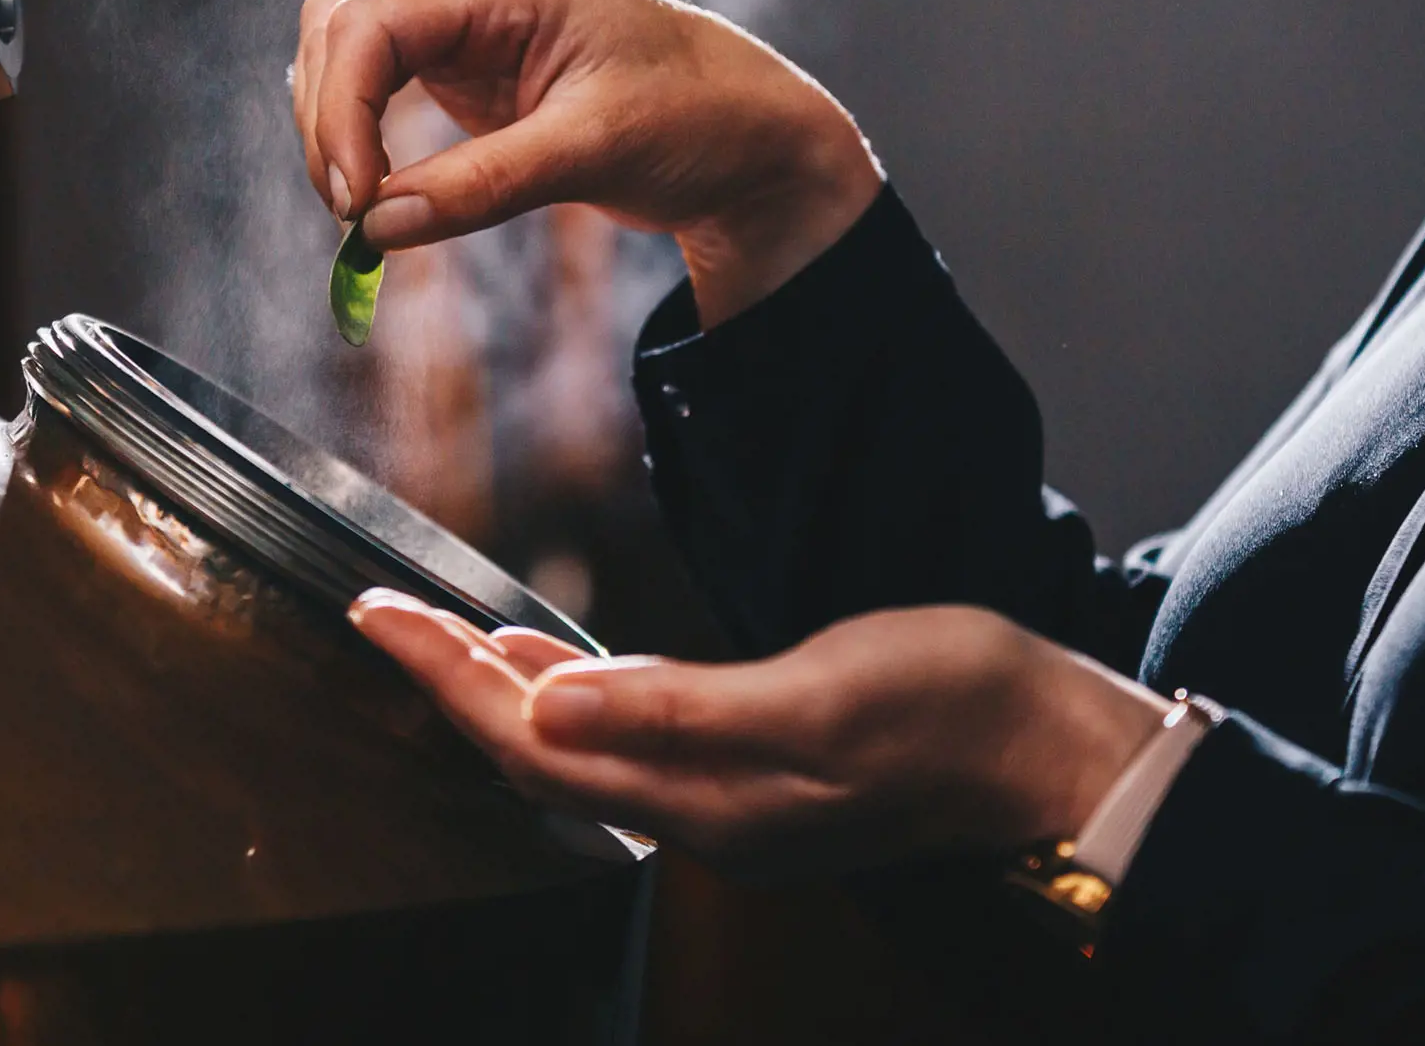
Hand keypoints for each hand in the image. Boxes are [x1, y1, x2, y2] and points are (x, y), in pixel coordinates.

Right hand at [294, 0, 884, 325]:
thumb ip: (480, 186)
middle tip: (355, 215)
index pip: (373, 24)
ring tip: (364, 212)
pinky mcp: (470, 80)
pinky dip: (362, 139)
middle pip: (340, 30)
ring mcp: (467, 37)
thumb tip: (376, 229)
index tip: (354, 201)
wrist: (752, 141)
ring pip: (348, 56)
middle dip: (328, 121)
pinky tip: (379, 195)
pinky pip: (380, 92)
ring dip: (336, 129)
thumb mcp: (592, 152)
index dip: (341, 110)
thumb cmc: (696, 121)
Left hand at [348, 589, 1168, 878]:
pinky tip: (548, 665)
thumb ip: (677, 710)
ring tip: (434, 636)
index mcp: (699, 799)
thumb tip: (550, 708)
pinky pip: (622, 735)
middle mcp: (694, 811)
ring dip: (497, 690)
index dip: (443, 679)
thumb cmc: (951, 712)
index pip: (528, 741)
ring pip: (572, 743)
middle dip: (445, 681)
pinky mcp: (750, 768)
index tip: (375, 618)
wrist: (1050, 751)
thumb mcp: (816, 699)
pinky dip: (568, 693)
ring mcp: (722, 795)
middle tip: (377, 613)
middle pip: (532, 748)